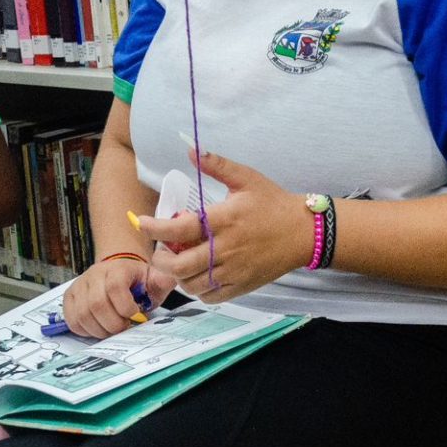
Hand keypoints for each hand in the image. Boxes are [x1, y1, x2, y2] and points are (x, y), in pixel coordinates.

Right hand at [62, 256, 176, 338]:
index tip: (135, 313)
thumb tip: (171, 278)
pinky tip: (99, 327)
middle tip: (124, 327)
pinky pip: (72, 320)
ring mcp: (79, 285)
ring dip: (100, 329)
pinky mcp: (68, 297)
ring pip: (83, 315)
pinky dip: (86, 330)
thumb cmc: (139, 281)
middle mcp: (94, 274)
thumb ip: (162, 281)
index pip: (115, 287)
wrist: (119, 273)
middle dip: (113, 324)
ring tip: (113, 329)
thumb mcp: (154, 279)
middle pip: (97, 304)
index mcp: (117, 268)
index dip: (125, 307)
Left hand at [138, 149, 313, 303]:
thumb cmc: (273, 203)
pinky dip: (197, 289)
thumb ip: (217, 164)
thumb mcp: (247, 178)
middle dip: (161, 260)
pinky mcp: (242, 286)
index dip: (155, 228)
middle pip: (180, 265)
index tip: (142, 222)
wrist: (304, 232)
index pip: (179, 229)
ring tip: (179, 263)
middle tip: (161, 251)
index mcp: (224, 220)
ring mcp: (234, 271)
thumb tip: (190, 149)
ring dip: (178, 276)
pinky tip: (199, 275)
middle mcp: (226, 249)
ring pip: (191, 284)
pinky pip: (210, 297)